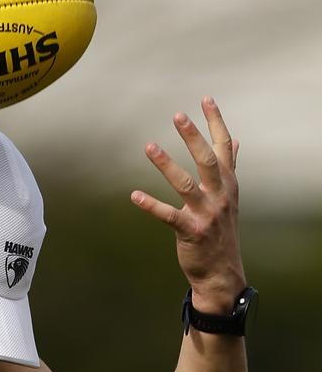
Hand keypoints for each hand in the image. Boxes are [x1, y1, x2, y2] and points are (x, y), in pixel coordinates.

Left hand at [130, 97, 245, 313]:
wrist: (222, 272)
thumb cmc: (221, 230)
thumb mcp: (230, 197)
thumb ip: (230, 168)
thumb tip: (236, 142)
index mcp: (228, 184)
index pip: (225, 147)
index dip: (216, 122)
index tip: (206, 99)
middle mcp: (221, 196)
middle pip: (208, 160)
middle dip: (194, 137)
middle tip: (178, 115)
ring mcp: (206, 214)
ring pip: (186, 184)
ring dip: (167, 165)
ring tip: (148, 146)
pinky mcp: (190, 232)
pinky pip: (168, 216)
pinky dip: (151, 205)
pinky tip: (134, 196)